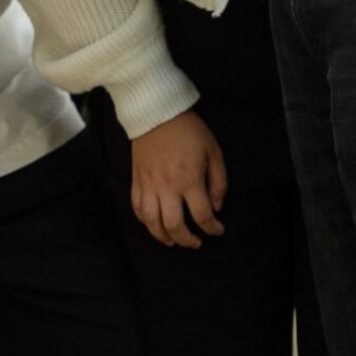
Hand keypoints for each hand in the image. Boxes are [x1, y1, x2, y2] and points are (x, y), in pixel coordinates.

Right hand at [128, 109, 226, 248]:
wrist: (156, 113)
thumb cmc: (188, 130)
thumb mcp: (214, 151)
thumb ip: (218, 182)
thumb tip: (216, 206)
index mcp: (189, 180)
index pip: (202, 215)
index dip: (212, 228)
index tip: (217, 230)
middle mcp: (167, 186)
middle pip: (174, 225)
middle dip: (187, 240)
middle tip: (196, 242)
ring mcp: (148, 184)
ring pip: (151, 221)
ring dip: (162, 236)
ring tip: (173, 241)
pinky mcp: (136, 179)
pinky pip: (137, 207)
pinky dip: (145, 221)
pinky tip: (154, 224)